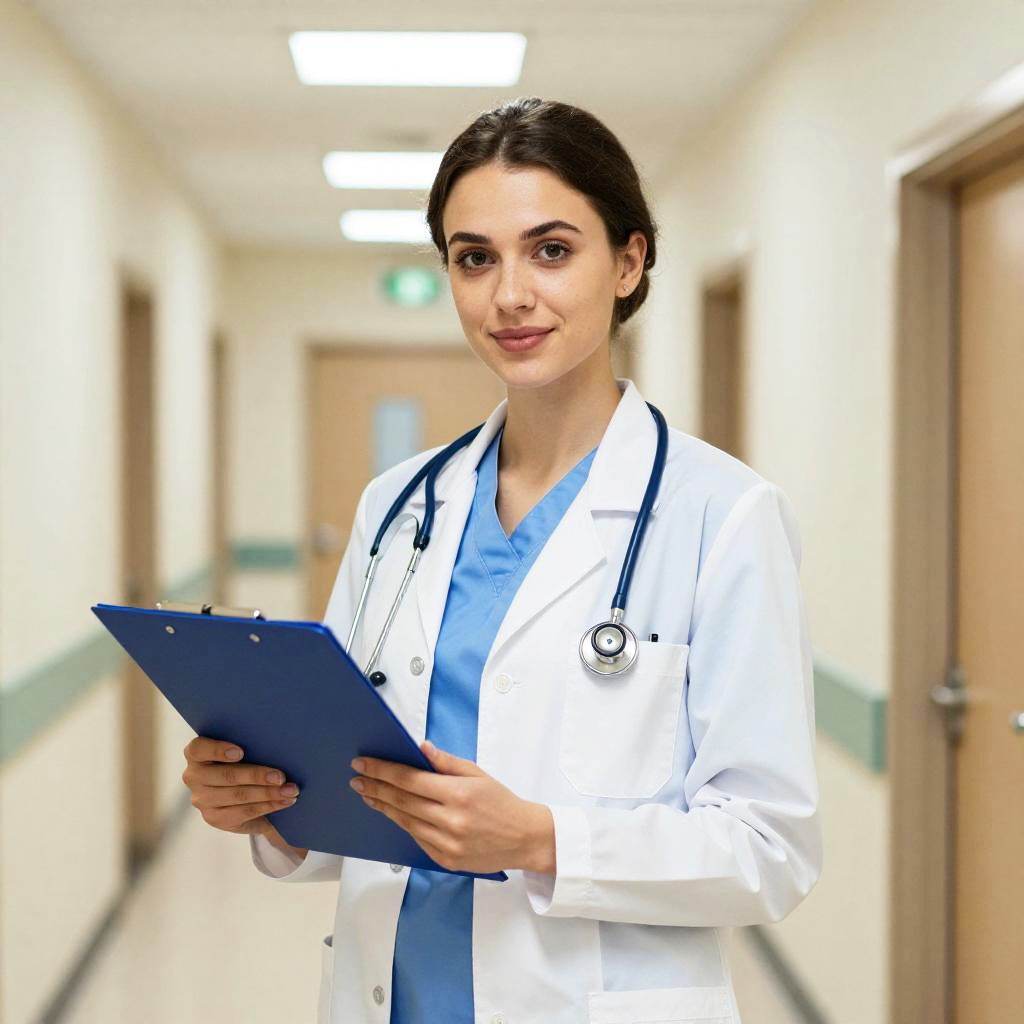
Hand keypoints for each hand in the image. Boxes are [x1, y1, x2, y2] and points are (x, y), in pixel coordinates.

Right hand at [182, 736, 307, 857]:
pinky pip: (244, 812)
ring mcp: (202, 800)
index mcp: (196, 754)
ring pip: (238, 796)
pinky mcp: (215, 818)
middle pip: (226, 776)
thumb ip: (249, 744)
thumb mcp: (242, 750)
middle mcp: (194, 777)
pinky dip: (268, 805)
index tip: (240, 752)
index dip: (218, 750)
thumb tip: (277, 742)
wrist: (240, 793)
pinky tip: (284, 801)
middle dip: (257, 776)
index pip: (198, 748)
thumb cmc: (244, 760)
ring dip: (268, 793)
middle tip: (281, 776)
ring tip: (290, 790)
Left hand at [350, 740, 555, 875]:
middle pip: (401, 800)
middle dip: (375, 787)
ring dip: (383, 806)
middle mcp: (450, 820)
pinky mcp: (445, 860)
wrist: (524, 838)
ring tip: (368, 795)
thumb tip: (421, 748)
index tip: (364, 764)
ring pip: (404, 821)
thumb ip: (447, 762)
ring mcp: (446, 843)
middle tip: (357, 778)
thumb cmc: (502, 803)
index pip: (409, 779)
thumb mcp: (478, 774)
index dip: (382, 770)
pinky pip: (416, 838)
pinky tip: (392, 812)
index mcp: (458, 794)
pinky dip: (402, 823)